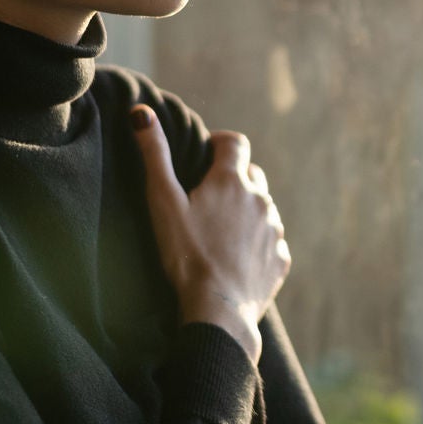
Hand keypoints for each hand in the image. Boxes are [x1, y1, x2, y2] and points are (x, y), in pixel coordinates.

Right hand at [131, 105, 289, 362]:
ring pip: (263, 209)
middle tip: (209, 198)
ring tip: (221, 233)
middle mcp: (260, 200)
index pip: (236, 142)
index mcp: (232, 182)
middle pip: (252, 175)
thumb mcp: (163, 203)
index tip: (207, 154)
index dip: (221, 143)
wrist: (218, 311)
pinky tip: (236, 259)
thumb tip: (141, 112)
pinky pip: (272, 242)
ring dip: (247, 212)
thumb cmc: (186, 255)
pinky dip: (257, 244)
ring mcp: (274, 230)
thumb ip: (154, 155)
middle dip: (234, 178)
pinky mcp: (281, 260)